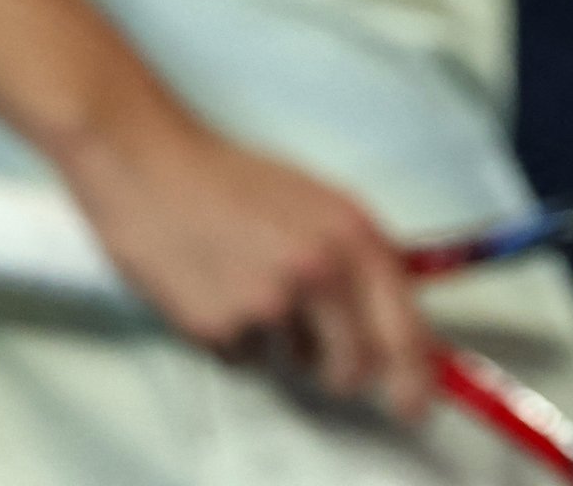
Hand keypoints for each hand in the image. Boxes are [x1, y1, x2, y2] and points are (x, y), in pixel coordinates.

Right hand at [56, 93, 437, 425]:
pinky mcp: (219, 326)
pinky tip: (214, 288)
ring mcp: (268, 302)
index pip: (404, 323)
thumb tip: (390, 318)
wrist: (155, 169)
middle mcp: (320, 270)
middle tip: (331, 371)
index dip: (415, 371)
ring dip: (282, 344)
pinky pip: (244, 355)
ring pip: (295, 361)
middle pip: (356, 364)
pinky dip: (234, 335)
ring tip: (250, 285)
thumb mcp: (319, 204)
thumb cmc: (236, 183)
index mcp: (354, 235)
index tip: (417, 402)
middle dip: (345, 375)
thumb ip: (358, 259)